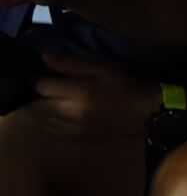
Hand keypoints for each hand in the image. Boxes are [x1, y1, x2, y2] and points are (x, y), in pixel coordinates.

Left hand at [29, 51, 158, 139]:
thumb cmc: (122, 85)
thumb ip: (71, 63)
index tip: (46, 75)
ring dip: (41, 109)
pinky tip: (59, 113)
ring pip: (39, 120)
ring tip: (53, 100)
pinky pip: (49, 131)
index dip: (40, 79)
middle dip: (37, 96)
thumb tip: (44, 56)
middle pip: (35, 105)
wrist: (143, 113)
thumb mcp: (100, 68)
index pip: (40, 86)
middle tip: (48, 88)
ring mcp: (71, 130)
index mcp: (79, 93)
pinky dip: (47, 121)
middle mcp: (71, 114)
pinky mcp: (74, 139)